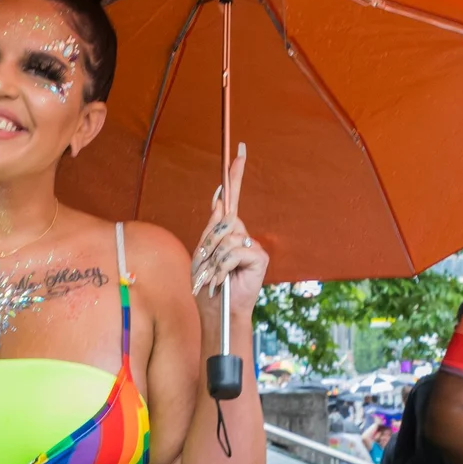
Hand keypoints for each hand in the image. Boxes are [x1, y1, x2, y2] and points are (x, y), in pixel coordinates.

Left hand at [190, 142, 268, 327]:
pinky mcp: (260, 257)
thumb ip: (211, 229)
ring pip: (227, 237)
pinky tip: (223, 280)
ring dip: (213, 259)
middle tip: (206, 267)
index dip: (235, 175)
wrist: (217, 312)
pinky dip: (222, 268)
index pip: (232, 197)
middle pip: (224, 220)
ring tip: (214, 277)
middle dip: (208, 244)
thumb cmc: (208, 285)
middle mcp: (243, 235)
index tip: (239, 151)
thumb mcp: (202, 254)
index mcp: (228, 232)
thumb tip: (220, 199)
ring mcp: (254, 245)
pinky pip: (234, 251)